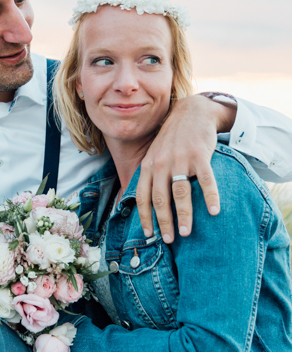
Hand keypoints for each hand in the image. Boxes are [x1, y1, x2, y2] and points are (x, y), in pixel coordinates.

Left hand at [136, 94, 235, 240]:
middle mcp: (161, 163)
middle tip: (169, 240)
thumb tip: (137, 202)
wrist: (191, 112)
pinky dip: (210, 196)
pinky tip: (214, 211)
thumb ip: (148, 176)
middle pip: (160, 199)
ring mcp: (181, 159)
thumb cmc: (171, 140)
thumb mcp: (154, 155)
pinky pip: (206, 180)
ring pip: (180, 192)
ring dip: (183, 215)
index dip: (145, 217)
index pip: (143, 196)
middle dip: (164, 222)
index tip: (149, 235)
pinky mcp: (200, 154)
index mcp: (148, 166)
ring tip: (186, 232)